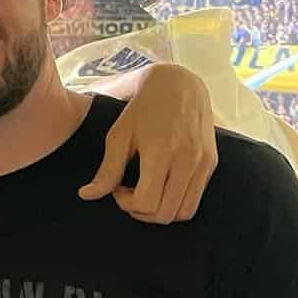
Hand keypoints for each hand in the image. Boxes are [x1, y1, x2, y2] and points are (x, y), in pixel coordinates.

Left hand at [79, 63, 216, 222]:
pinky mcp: (211, 162)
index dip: (127, 205)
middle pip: (165, 214)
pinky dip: (175, 203)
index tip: (117, 189)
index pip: (147, 202)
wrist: (178, 83)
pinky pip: (195, 200)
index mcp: (162, 151)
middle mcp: (188, 159)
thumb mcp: (119, 135)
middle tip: (128, 194)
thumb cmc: (143, 108)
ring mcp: (203, 162)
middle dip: (141, 212)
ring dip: (160, 212)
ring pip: (183, 212)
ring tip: (144, 192)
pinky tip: (160, 186)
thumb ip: (107, 170)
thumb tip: (86, 196)